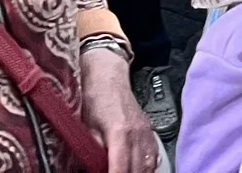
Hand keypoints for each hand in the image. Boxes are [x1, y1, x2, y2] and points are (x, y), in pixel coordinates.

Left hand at [79, 47, 161, 172]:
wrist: (109, 79)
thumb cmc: (96, 101)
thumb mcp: (87, 128)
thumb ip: (92, 151)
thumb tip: (93, 167)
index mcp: (120, 133)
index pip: (120, 168)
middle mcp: (137, 134)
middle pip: (138, 169)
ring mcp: (146, 132)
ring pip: (149, 165)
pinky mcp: (149, 131)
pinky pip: (154, 156)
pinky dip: (148, 168)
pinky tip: (141, 172)